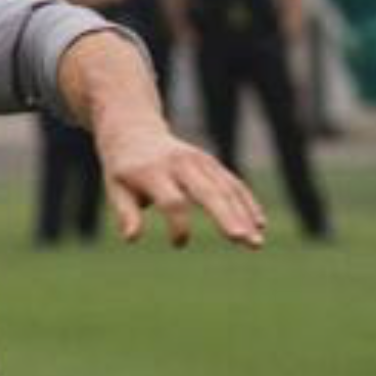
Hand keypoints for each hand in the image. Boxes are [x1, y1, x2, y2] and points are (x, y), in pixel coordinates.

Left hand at [95, 123, 265, 249]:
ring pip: (226, 188)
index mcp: (154, 172)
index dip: (179, 224)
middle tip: (241, 240)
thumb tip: (131, 238)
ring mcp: (199, 161)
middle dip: (226, 217)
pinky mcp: (211, 163)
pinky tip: (259, 224)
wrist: (134, 131)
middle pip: (208, 192)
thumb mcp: (116, 188)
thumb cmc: (124, 169)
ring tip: (256, 242)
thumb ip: (126, 212)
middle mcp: (181, 164)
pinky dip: (247, 202)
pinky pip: (233, 183)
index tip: (178, 243)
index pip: (173, 201)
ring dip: (243, 215)